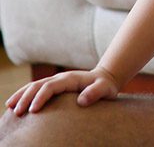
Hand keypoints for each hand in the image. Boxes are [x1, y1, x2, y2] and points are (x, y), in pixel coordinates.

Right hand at [5, 66, 119, 115]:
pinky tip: (17, 104)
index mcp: (70, 78)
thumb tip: (82, 100)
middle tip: (17, 112)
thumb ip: (96, 92)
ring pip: (34, 86)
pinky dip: (25, 95)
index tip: (33, 110)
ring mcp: (56, 81)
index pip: (51, 87)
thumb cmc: (105, 86)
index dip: (41, 97)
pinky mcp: (53, 86)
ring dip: (21, 95)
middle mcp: (60, 78)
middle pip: (38, 85)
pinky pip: (36, 89)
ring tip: (10, 107)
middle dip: (26, 98)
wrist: (105, 78)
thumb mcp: (105, 89)